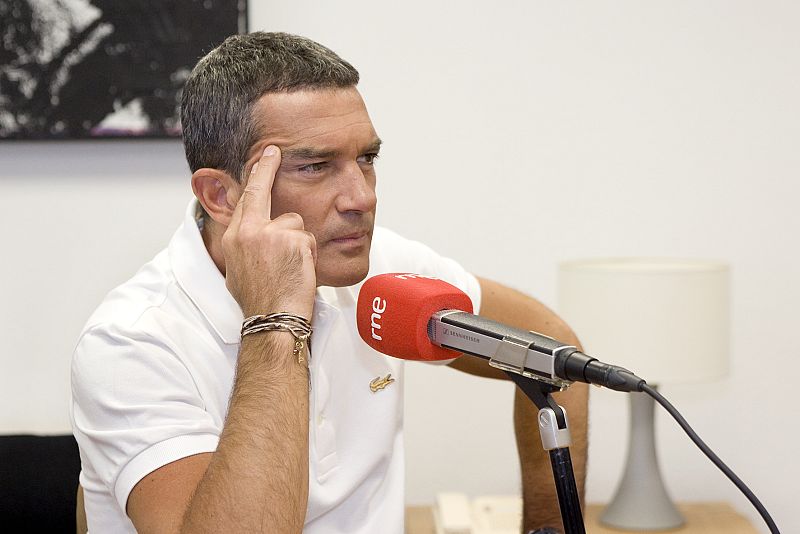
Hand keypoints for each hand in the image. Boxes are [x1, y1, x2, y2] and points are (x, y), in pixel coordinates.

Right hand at [221, 145, 316, 318]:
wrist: (273, 320)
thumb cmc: (260, 302)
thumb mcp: (241, 270)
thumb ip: (248, 245)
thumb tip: (253, 234)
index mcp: (233, 239)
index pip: (244, 199)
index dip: (254, 177)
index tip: (261, 157)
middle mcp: (247, 231)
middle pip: (262, 193)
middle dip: (266, 169)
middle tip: (272, 149)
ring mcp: (270, 233)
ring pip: (294, 222)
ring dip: (299, 243)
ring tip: (291, 269)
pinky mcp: (292, 238)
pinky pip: (308, 238)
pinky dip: (309, 254)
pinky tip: (300, 271)